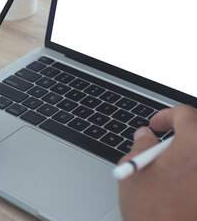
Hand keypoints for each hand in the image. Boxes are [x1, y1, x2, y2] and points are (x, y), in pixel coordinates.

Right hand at [117, 104, 196, 220]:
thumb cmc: (156, 215)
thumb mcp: (134, 174)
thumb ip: (140, 146)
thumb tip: (144, 137)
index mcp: (194, 145)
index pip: (185, 114)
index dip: (166, 116)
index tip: (156, 126)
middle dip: (181, 137)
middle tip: (163, 149)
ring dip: (187, 160)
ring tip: (170, 176)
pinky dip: (190, 179)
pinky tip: (181, 192)